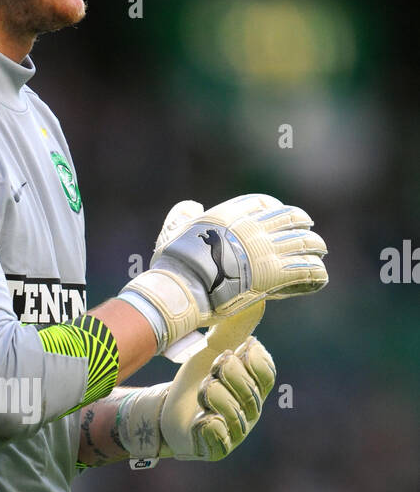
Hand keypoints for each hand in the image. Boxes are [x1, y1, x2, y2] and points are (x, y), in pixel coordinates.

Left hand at [115, 302, 275, 462]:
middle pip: (249, 390)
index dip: (250, 360)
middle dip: (226, 374)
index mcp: (255, 386)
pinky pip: (219, 438)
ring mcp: (236, 432)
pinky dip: (208, 424)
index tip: (232, 350)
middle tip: (210, 369)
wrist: (167, 410)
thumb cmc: (198, 379)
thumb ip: (235, 327)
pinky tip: (201, 418)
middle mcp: (250, 410)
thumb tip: (257, 298)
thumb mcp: (214, 350)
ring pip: (231, 411)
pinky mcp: (217, 448)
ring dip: (211, 395)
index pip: (267, 372)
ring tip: (201, 391)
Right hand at [117, 193, 326, 353]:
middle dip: (301, 224)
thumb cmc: (174, 264)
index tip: (280, 215)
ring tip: (319, 253)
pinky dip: (316, 273)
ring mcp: (266, 250)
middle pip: (290, 218)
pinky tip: (319, 278)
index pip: (262, 203)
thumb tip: (192, 205)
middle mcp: (253, 228)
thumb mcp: (172, 230)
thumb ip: (182, 215)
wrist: (182, 287)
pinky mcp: (275, 274)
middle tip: (307, 232)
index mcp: (231, 215)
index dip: (274, 209)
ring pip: (305, 242)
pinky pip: (307, 270)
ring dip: (314, 247)